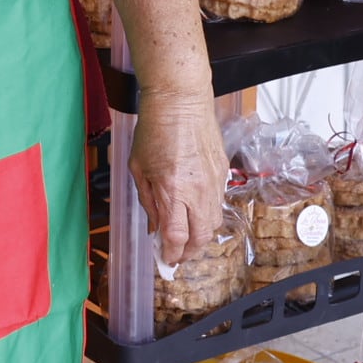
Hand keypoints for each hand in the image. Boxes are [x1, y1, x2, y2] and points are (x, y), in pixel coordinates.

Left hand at [131, 86, 227, 270]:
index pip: (177, 237)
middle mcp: (198, 191)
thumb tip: (155, 228)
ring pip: (214, 224)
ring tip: (186, 237)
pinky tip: (195, 213)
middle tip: (176, 254)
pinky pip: (218, 204)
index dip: (171, 254)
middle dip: (188, 252)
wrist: (181, 102)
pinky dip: (207, 216)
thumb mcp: (139, 169)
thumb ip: (149, 202)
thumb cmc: (155, 130)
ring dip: (200, 236)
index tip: (165, 260)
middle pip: (201, 238)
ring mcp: (214, 183)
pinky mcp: (223, 174)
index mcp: (173, 190)